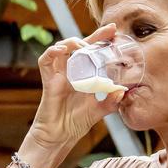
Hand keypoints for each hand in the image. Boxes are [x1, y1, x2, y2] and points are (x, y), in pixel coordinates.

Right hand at [24, 23, 126, 157]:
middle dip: (94, 36)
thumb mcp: (99, 110)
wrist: (60, 136)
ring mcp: (59, 75)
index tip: (115, 32)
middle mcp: (71, 72)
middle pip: (80, 46)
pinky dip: (51, 52)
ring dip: (72, 42)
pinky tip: (62, 50)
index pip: (93, 53)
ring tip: (83, 46)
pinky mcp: (48, 80)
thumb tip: (123, 90)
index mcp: (84, 75)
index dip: (102, 41)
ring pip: (61, 48)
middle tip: (108, 30)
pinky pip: (45, 60)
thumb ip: (111, 101)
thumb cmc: (76, 123)